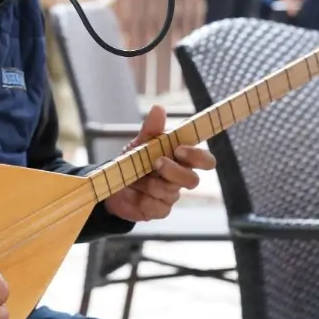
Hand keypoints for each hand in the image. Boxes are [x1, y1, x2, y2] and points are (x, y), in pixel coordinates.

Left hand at [105, 105, 213, 222]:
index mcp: (182, 160)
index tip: (179, 150)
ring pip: (171, 192)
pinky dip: (143, 198)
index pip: (205, 160)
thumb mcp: (139, 143)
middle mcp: (180, 178)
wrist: (113, 184)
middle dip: (175, 171)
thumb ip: (151, 129)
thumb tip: (159, 108)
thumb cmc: (133, 161)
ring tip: (136, 177)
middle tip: (157, 163)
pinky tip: (134, 193)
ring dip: (151, 183)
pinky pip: (158, 207)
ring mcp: (171, 196)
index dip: (198, 157)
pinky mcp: (160, 210)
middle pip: (193, 180)